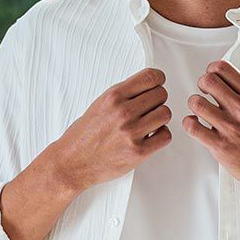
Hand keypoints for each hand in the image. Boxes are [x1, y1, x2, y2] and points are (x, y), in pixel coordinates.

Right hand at [52, 67, 170, 192]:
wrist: (73, 162)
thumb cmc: (84, 136)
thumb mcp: (100, 105)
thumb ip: (123, 95)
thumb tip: (145, 87)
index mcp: (113, 97)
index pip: (150, 77)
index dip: (158, 79)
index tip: (159, 83)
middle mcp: (124, 112)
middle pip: (161, 95)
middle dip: (158, 100)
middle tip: (150, 108)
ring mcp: (132, 132)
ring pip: (165, 114)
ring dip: (160, 117)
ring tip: (149, 123)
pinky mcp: (138, 152)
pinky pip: (165, 136)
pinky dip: (161, 135)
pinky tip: (151, 136)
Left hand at [182, 60, 239, 193]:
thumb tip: (228, 84)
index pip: (223, 68)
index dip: (211, 70)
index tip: (211, 77)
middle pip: (208, 80)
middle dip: (201, 84)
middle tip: (203, 93)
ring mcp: (230, 127)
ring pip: (197, 103)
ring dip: (194, 105)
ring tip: (199, 111)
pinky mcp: (220, 146)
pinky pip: (193, 128)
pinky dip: (189, 124)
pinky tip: (195, 125)